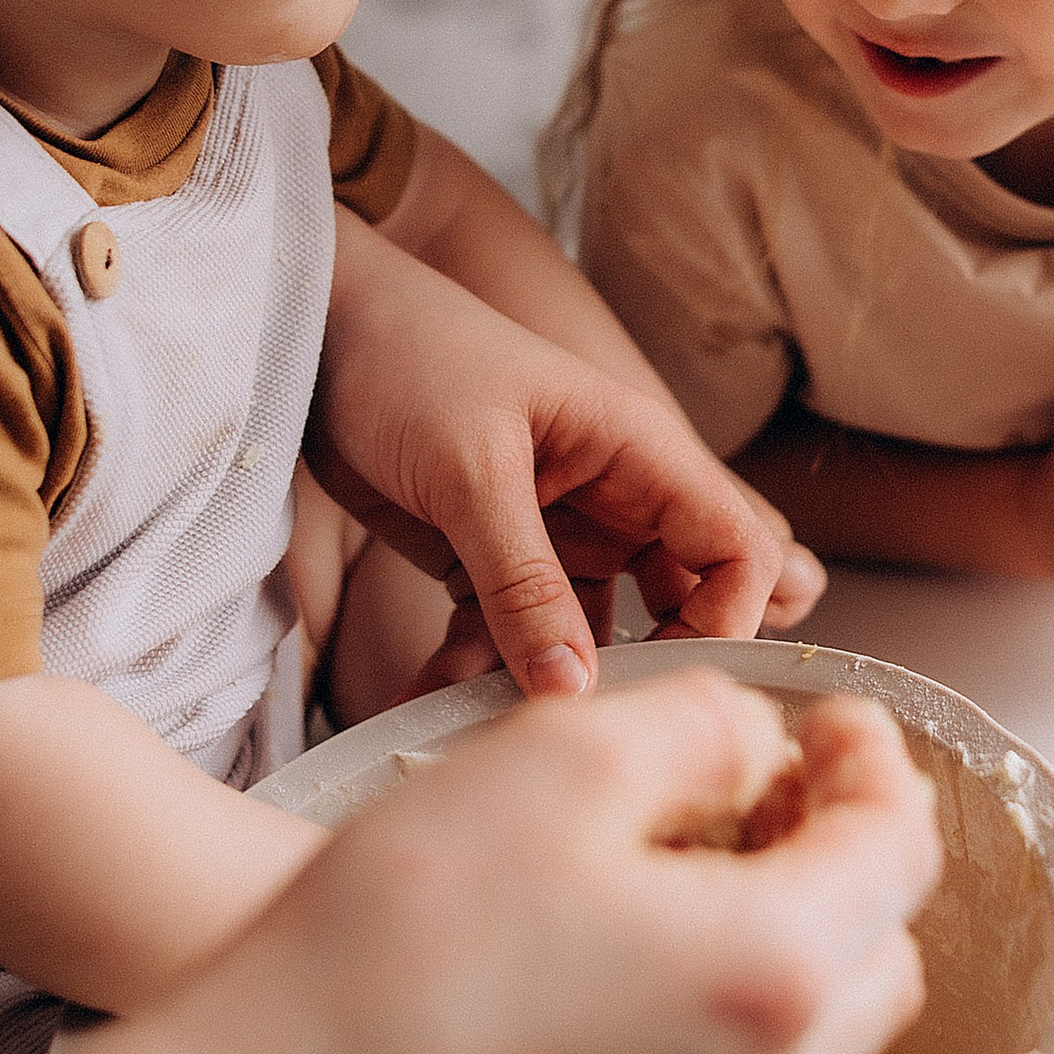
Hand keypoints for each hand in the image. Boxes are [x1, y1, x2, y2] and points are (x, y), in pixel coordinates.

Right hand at [165, 671, 941, 1053]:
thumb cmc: (407, 932)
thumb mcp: (563, 758)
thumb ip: (700, 730)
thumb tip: (758, 750)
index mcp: (778, 968)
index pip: (900, 852)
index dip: (877, 763)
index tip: (830, 716)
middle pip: (882, 957)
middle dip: (855, 858)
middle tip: (778, 788)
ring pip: (813, 1035)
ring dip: (793, 939)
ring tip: (696, 864)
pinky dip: (721, 1011)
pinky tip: (623, 957)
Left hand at [311, 212, 801, 700]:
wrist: (317, 333)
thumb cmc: (409, 359)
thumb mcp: (470, 469)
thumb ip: (523, 583)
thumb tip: (576, 691)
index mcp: (637, 453)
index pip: (735, 549)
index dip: (728, 621)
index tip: (667, 683)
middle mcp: (611, 500)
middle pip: (674, 607)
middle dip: (633, 672)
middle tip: (577, 720)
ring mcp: (552, 536)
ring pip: (583, 636)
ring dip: (536, 684)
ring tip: (476, 718)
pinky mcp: (487, 563)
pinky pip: (503, 638)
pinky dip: (471, 671)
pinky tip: (425, 695)